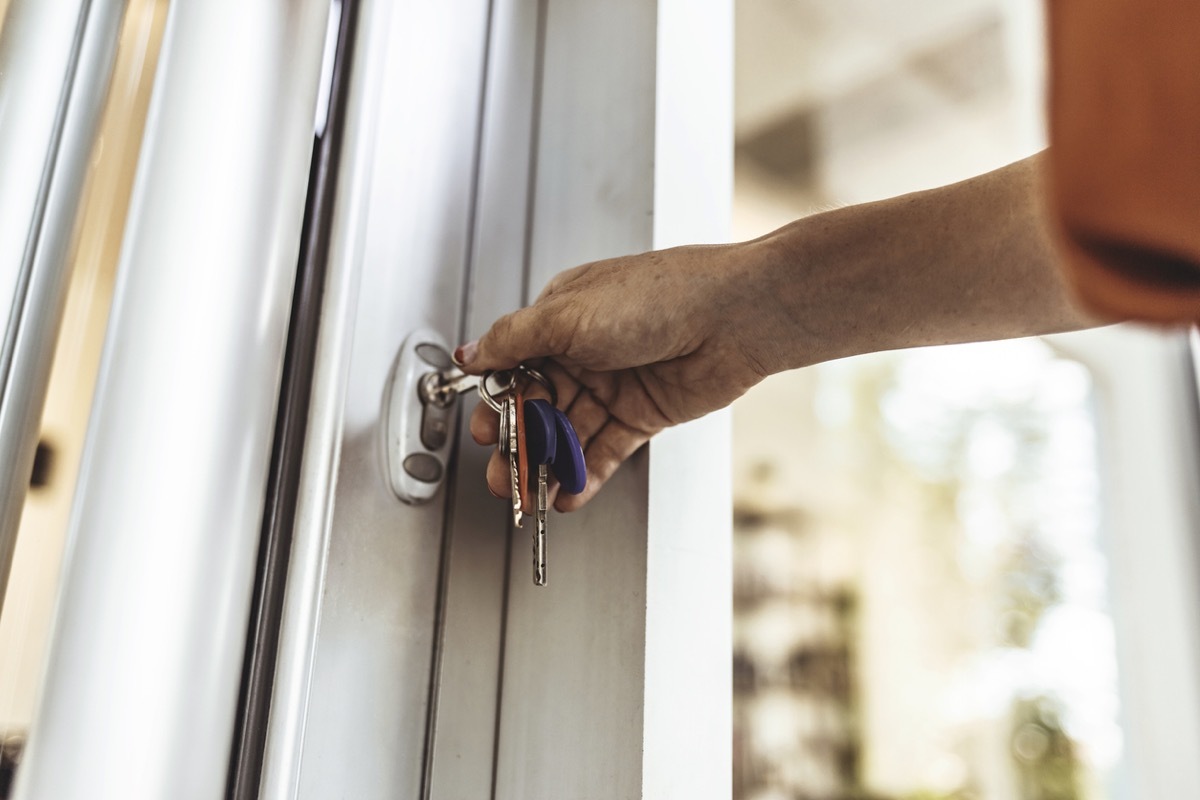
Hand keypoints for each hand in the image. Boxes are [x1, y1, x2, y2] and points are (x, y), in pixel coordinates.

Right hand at [457, 242, 772, 510]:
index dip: (498, 403)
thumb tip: (471, 352)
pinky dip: (584, 475)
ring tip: (530, 494)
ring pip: (568, 434)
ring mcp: (614, 385)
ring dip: (547, 466)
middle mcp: (585, 351)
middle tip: (503, 474)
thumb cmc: (660, 296)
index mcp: (560, 318)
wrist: (733, 317)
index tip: (485, 432)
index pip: (514, 367)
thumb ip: (512, 339)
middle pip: (538, 407)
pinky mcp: (643, 415)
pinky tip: (567, 494)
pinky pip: (604, 451)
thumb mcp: (567, 313)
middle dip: (518, 444)